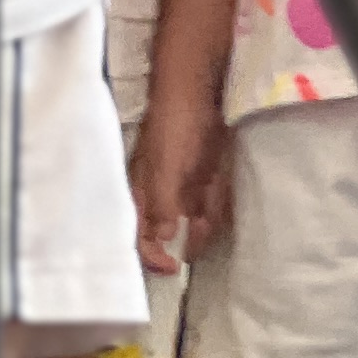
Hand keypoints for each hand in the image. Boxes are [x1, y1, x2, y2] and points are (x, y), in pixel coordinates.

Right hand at [130, 68, 231, 271]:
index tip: (171, 267)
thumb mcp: (165, 166)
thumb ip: (163, 202)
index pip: (138, 233)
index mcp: (141, 190)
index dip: (150, 254)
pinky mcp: (205, 176)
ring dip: (202, 229)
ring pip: (192, 219)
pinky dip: (215, 211)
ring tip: (208, 222)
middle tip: (193, 251)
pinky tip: (219, 210)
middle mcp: (161, 192)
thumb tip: (163, 237)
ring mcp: (183, 184)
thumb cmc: (174, 126)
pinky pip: (210, 203)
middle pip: (165, 232)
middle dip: (181, 243)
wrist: (199, 90)